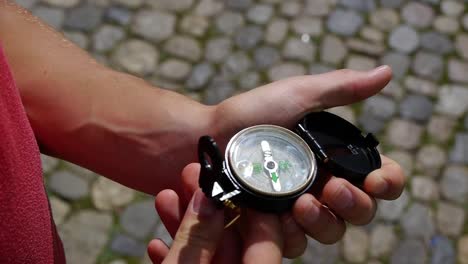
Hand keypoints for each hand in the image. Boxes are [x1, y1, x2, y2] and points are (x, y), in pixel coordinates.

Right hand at [148, 189, 282, 263]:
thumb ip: (197, 239)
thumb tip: (207, 199)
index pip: (268, 236)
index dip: (250, 202)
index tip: (230, 178)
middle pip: (234, 239)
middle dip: (208, 208)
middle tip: (189, 176)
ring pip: (213, 253)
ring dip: (187, 229)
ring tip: (165, 198)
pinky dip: (181, 258)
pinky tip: (157, 244)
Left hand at [159, 66, 405, 258]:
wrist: (206, 142)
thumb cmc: (249, 117)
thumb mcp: (295, 96)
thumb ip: (340, 88)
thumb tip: (387, 71)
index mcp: (333, 158)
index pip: (378, 178)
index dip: (387, 182)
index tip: (377, 180)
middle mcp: (321, 186)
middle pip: (360, 211)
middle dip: (354, 204)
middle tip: (333, 189)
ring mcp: (298, 210)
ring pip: (332, 232)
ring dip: (323, 221)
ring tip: (300, 204)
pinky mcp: (273, 228)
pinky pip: (296, 243)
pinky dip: (291, 233)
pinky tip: (275, 218)